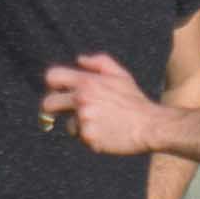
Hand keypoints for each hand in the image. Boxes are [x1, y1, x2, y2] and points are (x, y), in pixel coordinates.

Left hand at [40, 52, 165, 156]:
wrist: (151, 126)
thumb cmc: (135, 101)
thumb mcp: (121, 75)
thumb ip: (100, 62)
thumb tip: (80, 59)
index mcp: (88, 82)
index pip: (52, 76)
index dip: (52, 85)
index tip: (57, 92)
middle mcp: (82, 99)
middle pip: (48, 104)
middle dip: (50, 110)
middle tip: (58, 115)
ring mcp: (84, 119)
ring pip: (69, 125)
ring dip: (80, 126)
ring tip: (101, 125)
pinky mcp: (89, 137)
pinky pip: (82, 138)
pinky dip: (91, 138)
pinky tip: (107, 134)